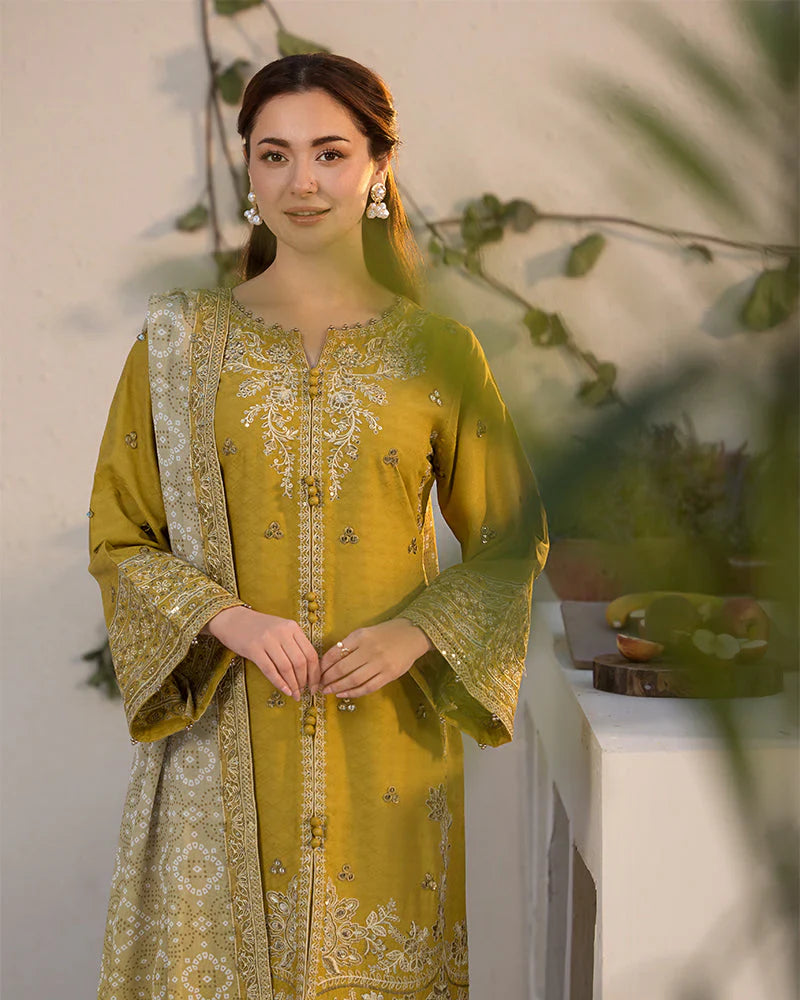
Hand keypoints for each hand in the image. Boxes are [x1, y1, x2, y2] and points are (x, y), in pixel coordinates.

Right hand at [202, 606, 318, 700]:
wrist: (232, 619)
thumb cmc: (259, 628)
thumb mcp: (281, 629)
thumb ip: (294, 644)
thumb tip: (308, 671)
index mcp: (292, 627)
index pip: (311, 653)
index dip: (315, 673)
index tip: (315, 685)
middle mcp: (282, 632)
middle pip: (300, 662)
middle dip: (305, 681)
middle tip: (304, 692)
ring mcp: (267, 640)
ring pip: (287, 667)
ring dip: (293, 684)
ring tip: (295, 695)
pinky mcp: (253, 649)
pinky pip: (270, 670)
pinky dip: (280, 683)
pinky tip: (285, 691)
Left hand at [318, 618, 432, 697]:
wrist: (413, 634)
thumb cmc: (386, 633)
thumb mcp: (366, 632)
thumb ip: (350, 644)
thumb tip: (329, 661)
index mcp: (361, 636)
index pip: (336, 652)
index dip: (323, 665)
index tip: (316, 672)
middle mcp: (370, 649)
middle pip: (343, 668)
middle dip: (327, 678)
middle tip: (318, 684)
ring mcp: (381, 663)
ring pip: (354, 680)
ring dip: (337, 687)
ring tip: (327, 691)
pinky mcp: (390, 674)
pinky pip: (368, 687)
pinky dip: (353, 693)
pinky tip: (343, 694)